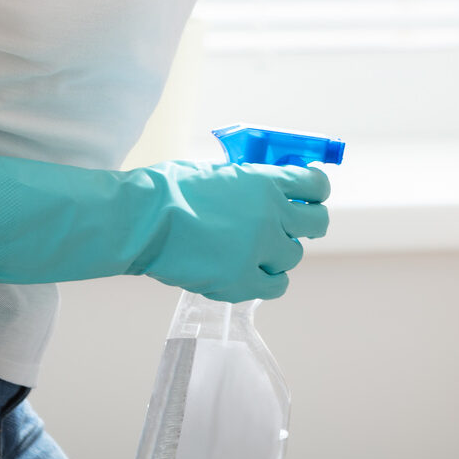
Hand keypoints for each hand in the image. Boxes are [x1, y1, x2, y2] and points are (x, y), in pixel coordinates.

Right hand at [0, 153, 330, 303]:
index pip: (316, 184)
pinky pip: (276, 286)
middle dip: (309, 222)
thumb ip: (249, 181)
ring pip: (294, 256)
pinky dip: (269, 280)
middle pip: (317, 223)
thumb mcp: (218, 172)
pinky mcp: (242, 281)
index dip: (315, 188)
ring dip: (281, 252)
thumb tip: (266, 186)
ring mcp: (259, 251)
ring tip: (259, 249)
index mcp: (266, 182)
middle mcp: (272, 216)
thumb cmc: (169, 189)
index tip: (309, 192)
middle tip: (294, 224)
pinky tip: (254, 272)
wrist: (142, 221)